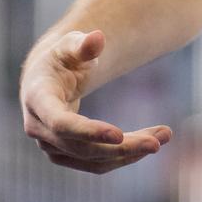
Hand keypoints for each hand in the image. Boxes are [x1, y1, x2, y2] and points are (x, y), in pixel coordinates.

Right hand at [20, 29, 171, 173]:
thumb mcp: (71, 44)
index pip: (61, 123)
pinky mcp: (65, 156)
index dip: (88, 131)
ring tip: (163, 136)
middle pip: (83, 148)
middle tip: (157, 143)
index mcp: (37, 99)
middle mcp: (38, 128)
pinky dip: (124, 156)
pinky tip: (148, 143)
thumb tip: (98, 37)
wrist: (48, 78)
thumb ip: (84, 44)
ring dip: (129, 153)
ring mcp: (50, 146)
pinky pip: (97, 163)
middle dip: (122, 147)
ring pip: (94, 160)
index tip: (120, 134)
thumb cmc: (62, 57)